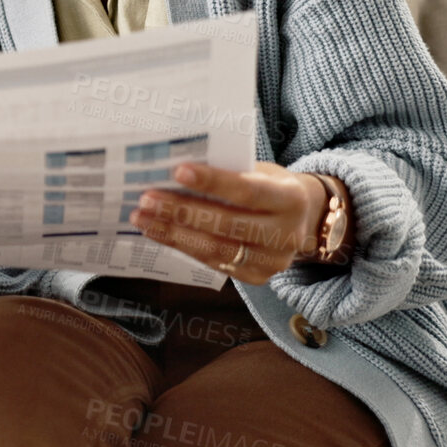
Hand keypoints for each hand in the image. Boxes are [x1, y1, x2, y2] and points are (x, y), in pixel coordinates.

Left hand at [129, 162, 324, 285]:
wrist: (304, 220)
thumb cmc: (271, 187)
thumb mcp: (262, 172)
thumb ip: (230, 172)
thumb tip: (175, 168)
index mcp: (290, 199)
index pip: (247, 191)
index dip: (212, 182)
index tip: (177, 171)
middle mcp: (286, 234)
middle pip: (226, 224)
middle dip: (181, 211)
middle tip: (147, 199)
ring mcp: (272, 261)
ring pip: (215, 249)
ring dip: (172, 233)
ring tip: (142, 218)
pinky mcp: (256, 277)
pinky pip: (213, 263)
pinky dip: (182, 246)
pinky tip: (158, 232)